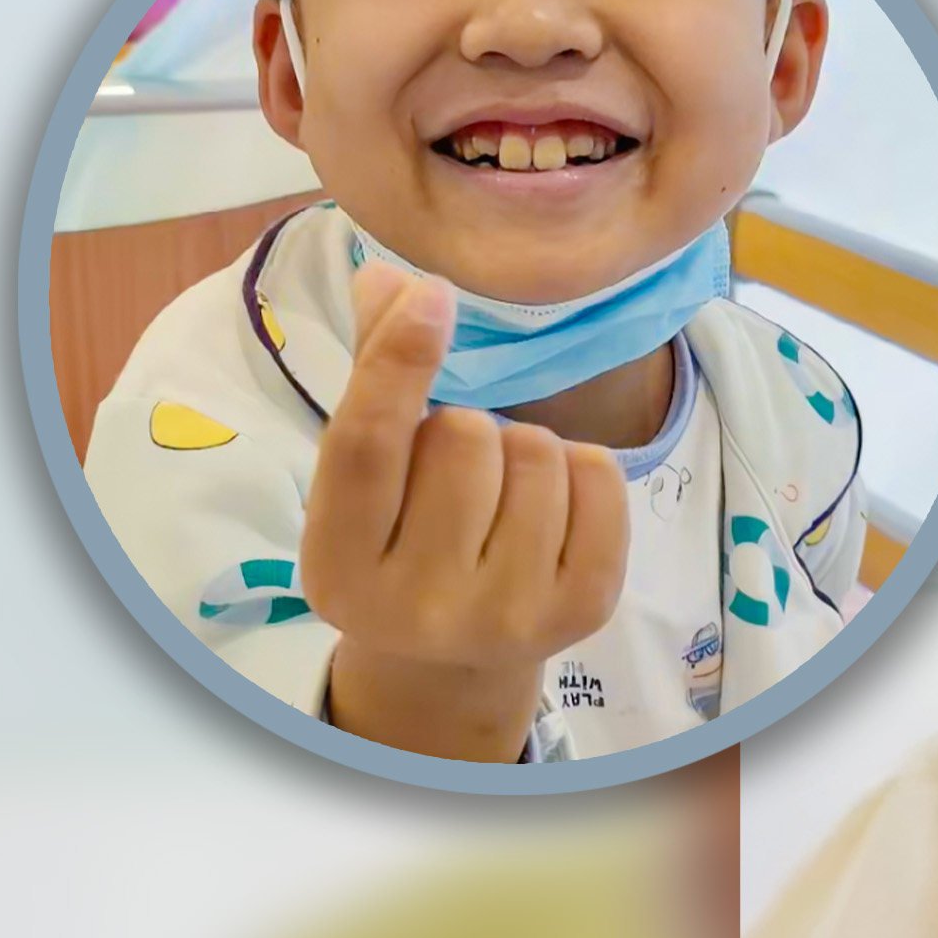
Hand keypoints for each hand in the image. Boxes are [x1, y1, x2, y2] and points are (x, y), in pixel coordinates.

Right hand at [301, 262, 631, 759]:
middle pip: (465, 434)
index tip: (429, 293)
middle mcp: (416, 604)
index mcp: (337, 565)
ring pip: (538, 450)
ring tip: (500, 501)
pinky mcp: (583, 610)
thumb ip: (375, 375)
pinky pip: (600, 477)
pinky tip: (552, 511)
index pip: (367, 445)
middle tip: (454, 482)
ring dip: (525, 450)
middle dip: (466, 430)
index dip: (398, 361)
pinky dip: (584, 470)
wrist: (450, 662)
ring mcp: (505, 615)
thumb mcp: (365, 479)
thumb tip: (391, 274)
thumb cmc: (398, 542)